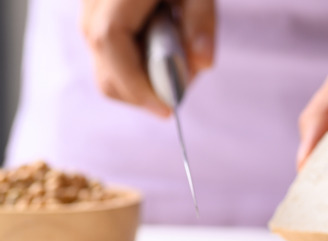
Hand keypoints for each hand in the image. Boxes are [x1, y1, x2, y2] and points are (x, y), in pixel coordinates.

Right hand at [81, 0, 215, 116]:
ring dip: (141, 81)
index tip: (167, 108)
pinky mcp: (97, 19)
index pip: (110, 41)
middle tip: (179, 91)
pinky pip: (108, 56)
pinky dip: (136, 68)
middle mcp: (93, 2)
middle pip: (104, 65)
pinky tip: (164, 53)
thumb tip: (202, 64)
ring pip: (104, 66)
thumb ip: (201, 22)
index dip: (136, 82)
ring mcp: (90, 11)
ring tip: (177, 65)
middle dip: (141, 92)